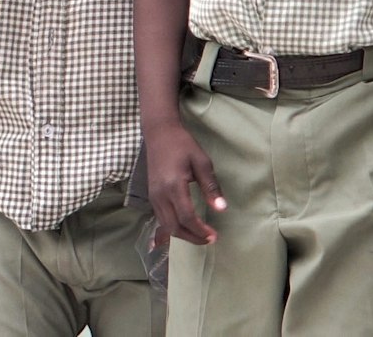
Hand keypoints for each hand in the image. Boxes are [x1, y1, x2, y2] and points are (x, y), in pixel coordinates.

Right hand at [144, 119, 225, 246]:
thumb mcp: (202, 162)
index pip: (187, 217)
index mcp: (174, 186)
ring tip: (200, 236)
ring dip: (183, 235)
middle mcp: (160, 195)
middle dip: (192, 237)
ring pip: (166, 226)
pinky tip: (185, 227)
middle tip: (209, 240)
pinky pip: (161, 218)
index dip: (200, 230)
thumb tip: (221, 209)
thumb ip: (210, 187)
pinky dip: (173, 227)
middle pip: (174, 227)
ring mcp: (153, 197)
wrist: (159, 134)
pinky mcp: (151, 196)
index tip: (214, 236)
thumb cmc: (183, 145)